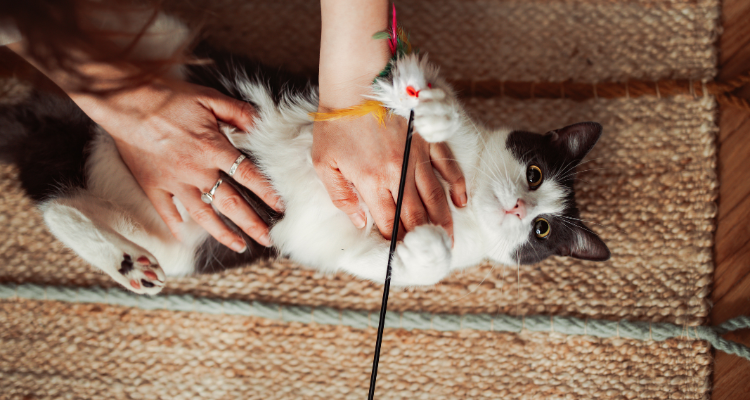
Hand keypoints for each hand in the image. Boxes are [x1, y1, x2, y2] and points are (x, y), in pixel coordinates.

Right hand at [70, 78, 282, 250]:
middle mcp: (197, 171)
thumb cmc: (168, 96)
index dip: (267, 193)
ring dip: (223, 233)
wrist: (125, 101)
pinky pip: (167, 212)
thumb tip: (261, 124)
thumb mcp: (209, 98)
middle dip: (252, 224)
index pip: (249, 176)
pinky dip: (176, 226)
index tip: (281, 207)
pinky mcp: (153, 185)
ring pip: (203, 215)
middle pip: (231, 203)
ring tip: (239, 245)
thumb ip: (238, 112)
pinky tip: (186, 238)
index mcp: (214, 149)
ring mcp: (174, 182)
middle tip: (267, 239)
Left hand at [312, 112, 466, 240]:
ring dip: (443, 221)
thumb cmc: (336, 122)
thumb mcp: (324, 162)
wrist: (355, 81)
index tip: (400, 254)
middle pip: (415, 215)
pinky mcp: (426, 139)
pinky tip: (460, 202)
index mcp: (371, 181)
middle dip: (424, 239)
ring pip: (435, 196)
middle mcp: (397, 172)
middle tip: (433, 255)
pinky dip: (456, 185)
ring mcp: (416, 155)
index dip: (394, 241)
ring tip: (449, 240)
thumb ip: (341, 196)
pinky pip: (447, 166)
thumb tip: (360, 221)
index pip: (388, 222)